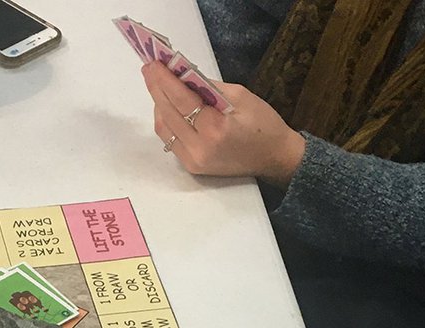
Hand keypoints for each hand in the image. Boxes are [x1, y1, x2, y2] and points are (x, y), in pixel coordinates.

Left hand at [142, 62, 305, 187]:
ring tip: (157, 83)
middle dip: (157, 89)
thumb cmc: (264, 124)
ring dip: (158, 104)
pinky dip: (166, 120)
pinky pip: (169, 139)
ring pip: (163, 128)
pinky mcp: (190, 166)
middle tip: (149, 69)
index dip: (165, 81)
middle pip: (168, 114)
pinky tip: (166, 105)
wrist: (274, 158)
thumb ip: (209, 87)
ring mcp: (192, 160)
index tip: (153, 64)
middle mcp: (199, 148)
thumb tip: (182, 74)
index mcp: (216, 129)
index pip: (182, 101)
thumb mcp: (242, 97)